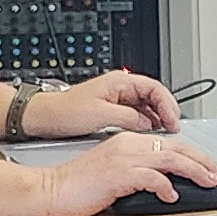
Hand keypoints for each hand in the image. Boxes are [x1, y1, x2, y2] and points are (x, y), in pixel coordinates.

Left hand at [23, 70, 181, 139]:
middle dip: (166, 111)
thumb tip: (148, 124)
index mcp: (120, 82)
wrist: (43, 117)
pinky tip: (148, 133)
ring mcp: (116, 98)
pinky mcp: (112, 109)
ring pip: (147, 105)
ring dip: (157, 118)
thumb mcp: (101, 115)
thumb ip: (130, 117)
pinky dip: (146, 123)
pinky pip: (137, 114)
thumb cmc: (64, 112)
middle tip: (174, 127)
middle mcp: (120, 87)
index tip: (173, 120)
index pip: (155, 88)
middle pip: (154, 96)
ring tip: (164, 133)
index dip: (168, 104)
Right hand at [30, 132, 216, 215]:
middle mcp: (129, 145)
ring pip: (171, 159)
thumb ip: (140, 172)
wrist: (50, 189)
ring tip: (207, 182)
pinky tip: (172, 196)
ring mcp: (124, 159)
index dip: (195, 155)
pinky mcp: (118, 175)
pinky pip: (152, 178)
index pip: (171, 143)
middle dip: (203, 161)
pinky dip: (166, 187)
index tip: (209, 166)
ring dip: (194, 171)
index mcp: (128, 141)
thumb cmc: (78, 185)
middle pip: (177, 148)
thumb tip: (166, 184)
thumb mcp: (116, 172)